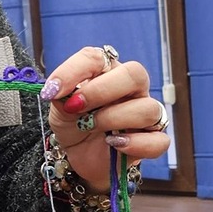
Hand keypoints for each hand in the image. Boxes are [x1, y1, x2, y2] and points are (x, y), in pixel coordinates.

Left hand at [42, 47, 168, 191]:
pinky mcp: (153, 141)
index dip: (74, 70)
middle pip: (135, 74)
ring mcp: (146, 114)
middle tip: (75, 106)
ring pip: (148, 109)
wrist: (79, 154)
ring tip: (91, 127)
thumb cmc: (74, 123)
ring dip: (113, 118)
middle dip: (101, 91)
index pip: (98, 57)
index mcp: (108, 72)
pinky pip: (159, 141)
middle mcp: (132, 89)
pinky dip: (136, 144)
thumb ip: (62, 96)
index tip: (53, 90)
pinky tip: (114, 143)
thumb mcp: (60, 109)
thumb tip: (59, 91)